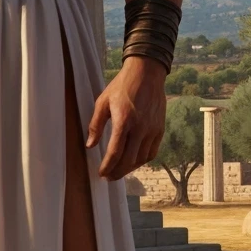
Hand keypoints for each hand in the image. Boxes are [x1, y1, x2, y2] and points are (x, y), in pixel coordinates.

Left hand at [86, 57, 166, 180]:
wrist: (147, 73)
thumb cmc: (122, 86)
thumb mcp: (103, 102)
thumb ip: (95, 125)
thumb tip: (89, 145)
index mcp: (124, 121)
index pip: (115, 152)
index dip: (107, 166)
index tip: (101, 174)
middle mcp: (140, 128)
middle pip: (129, 160)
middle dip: (117, 172)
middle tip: (108, 177)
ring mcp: (152, 130)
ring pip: (141, 159)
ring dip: (129, 168)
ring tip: (119, 170)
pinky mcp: (160, 129)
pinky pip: (152, 152)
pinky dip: (142, 160)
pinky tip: (134, 161)